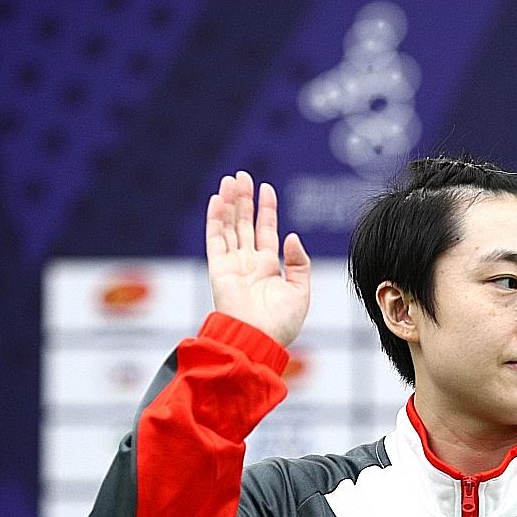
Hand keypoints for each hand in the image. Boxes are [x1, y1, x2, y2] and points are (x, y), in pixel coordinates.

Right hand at [205, 171, 310, 346]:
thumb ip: (299, 263)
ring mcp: (232, 264)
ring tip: (231, 179)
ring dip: (230, 203)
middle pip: (245, 223)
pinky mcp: (218, 269)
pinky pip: (215, 239)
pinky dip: (215, 219)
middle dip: (244, 199)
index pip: (265, 231)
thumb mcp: (300, 291)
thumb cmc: (281, 324)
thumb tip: (292, 236)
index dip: (266, 209)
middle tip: (243, 175)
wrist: (258, 340)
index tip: (267, 189)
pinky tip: (218, 200)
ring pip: (230, 226)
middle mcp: (248, 263)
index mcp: (268, 268)